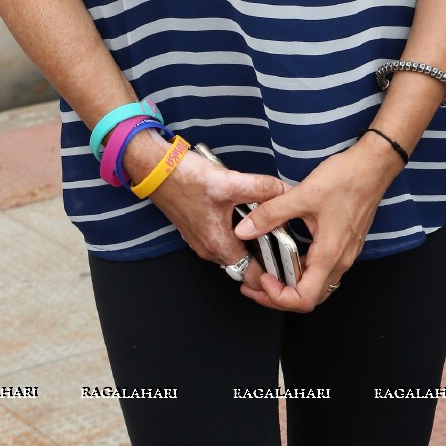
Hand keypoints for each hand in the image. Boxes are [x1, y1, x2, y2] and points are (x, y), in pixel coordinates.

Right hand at [123, 131, 284, 292]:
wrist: (156, 169)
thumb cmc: (186, 179)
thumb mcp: (230, 182)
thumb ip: (263, 188)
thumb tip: (286, 192)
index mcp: (219, 245)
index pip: (252, 275)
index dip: (272, 272)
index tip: (289, 260)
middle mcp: (209, 249)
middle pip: (245, 262)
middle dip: (264, 251)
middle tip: (283, 234)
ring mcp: (201, 239)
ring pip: (234, 248)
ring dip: (250, 238)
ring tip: (268, 220)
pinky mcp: (197, 227)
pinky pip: (223, 236)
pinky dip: (237, 229)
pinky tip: (244, 209)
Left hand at [233, 135, 401, 312]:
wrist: (374, 165)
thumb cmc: (346, 179)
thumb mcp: (304, 194)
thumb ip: (271, 214)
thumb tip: (244, 231)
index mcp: (329, 254)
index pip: (304, 300)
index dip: (278, 297)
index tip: (262, 279)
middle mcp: (340, 261)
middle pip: (310, 298)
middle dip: (279, 297)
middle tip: (256, 285)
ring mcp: (346, 254)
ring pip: (318, 286)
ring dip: (292, 286)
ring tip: (270, 274)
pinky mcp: (347, 244)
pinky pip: (324, 271)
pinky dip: (304, 272)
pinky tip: (290, 255)